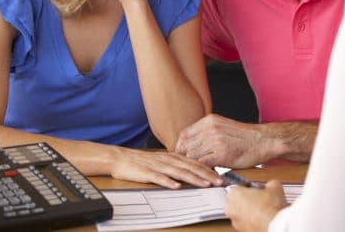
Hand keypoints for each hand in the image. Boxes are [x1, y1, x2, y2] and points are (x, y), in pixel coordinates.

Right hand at [110, 146, 224, 188]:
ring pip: (179, 172)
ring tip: (206, 184)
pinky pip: (159, 178)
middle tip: (221, 182)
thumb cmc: (143, 162)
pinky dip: (168, 182)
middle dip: (208, 175)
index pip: (196, 163)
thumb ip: (178, 166)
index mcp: (174, 157)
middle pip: (192, 167)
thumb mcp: (164, 161)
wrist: (121, 158)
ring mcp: (159, 166)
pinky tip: (176, 186)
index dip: (210, 170)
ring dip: (194, 178)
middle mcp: (169, 159)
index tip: (222, 177)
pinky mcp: (147, 172)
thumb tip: (194, 173)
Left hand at [175, 114, 268, 167]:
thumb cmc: (244, 138)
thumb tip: (192, 146)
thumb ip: (207, 133)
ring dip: (191, 166)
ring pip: (192, 156)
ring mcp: (216, 140)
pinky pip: (202, 165)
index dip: (180, 147)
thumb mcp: (223, 127)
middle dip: (183, 158)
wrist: (263, 140)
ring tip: (193, 174)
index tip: (180, 156)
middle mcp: (210, 128)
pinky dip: (200, 172)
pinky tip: (203, 175)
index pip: (185, 134)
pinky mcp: (221, 154)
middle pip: (185, 146)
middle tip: (184, 168)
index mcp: (209, 120)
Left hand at [226, 180, 286, 231]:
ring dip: (249, 210)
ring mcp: (235, 222)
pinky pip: (245, 222)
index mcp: (234, 194)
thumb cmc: (271, 207)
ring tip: (264, 208)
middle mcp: (231, 209)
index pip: (237, 186)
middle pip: (237, 200)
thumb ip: (269, 184)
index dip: (248, 186)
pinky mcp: (242, 230)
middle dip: (247, 198)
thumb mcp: (274, 186)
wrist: (276, 225)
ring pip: (241, 212)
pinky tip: (263, 217)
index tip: (255, 187)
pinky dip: (252, 220)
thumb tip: (271, 186)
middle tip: (260, 197)